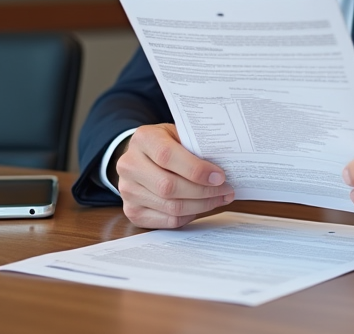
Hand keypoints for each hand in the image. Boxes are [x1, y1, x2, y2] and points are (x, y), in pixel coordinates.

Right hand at [112, 123, 233, 228]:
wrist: (141, 156)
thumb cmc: (167, 144)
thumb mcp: (179, 134)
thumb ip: (196, 146)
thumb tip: (226, 165)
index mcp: (143, 139)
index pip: (167, 156)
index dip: (196, 169)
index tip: (220, 176)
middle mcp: (129, 164)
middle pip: (168, 186)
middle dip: (203, 192)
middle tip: (226, 190)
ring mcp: (127, 190)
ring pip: (170, 207)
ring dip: (201, 206)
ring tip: (219, 198)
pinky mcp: (131, 211)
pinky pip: (167, 220)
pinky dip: (189, 216)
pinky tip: (201, 206)